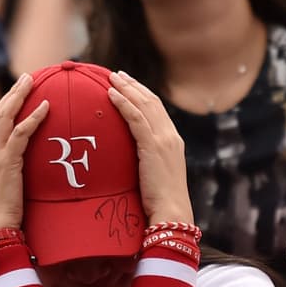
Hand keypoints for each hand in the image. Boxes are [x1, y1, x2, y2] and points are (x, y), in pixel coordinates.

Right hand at [0, 73, 47, 232]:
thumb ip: (3, 172)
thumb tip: (16, 167)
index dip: (2, 108)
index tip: (14, 96)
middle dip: (11, 94)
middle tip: (26, 79)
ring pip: (6, 117)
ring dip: (20, 97)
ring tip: (32, 82)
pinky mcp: (6, 162)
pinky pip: (21, 133)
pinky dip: (33, 118)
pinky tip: (45, 107)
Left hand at [108, 70, 193, 224]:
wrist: (171, 212)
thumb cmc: (161, 201)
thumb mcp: (156, 175)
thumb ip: (148, 160)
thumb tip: (130, 157)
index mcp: (173, 141)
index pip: (158, 110)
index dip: (143, 95)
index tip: (129, 85)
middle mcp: (171, 136)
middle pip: (152, 101)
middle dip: (134, 86)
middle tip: (117, 74)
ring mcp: (164, 139)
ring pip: (144, 105)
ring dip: (126, 89)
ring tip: (111, 78)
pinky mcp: (153, 146)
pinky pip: (136, 118)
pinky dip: (123, 103)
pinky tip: (111, 94)